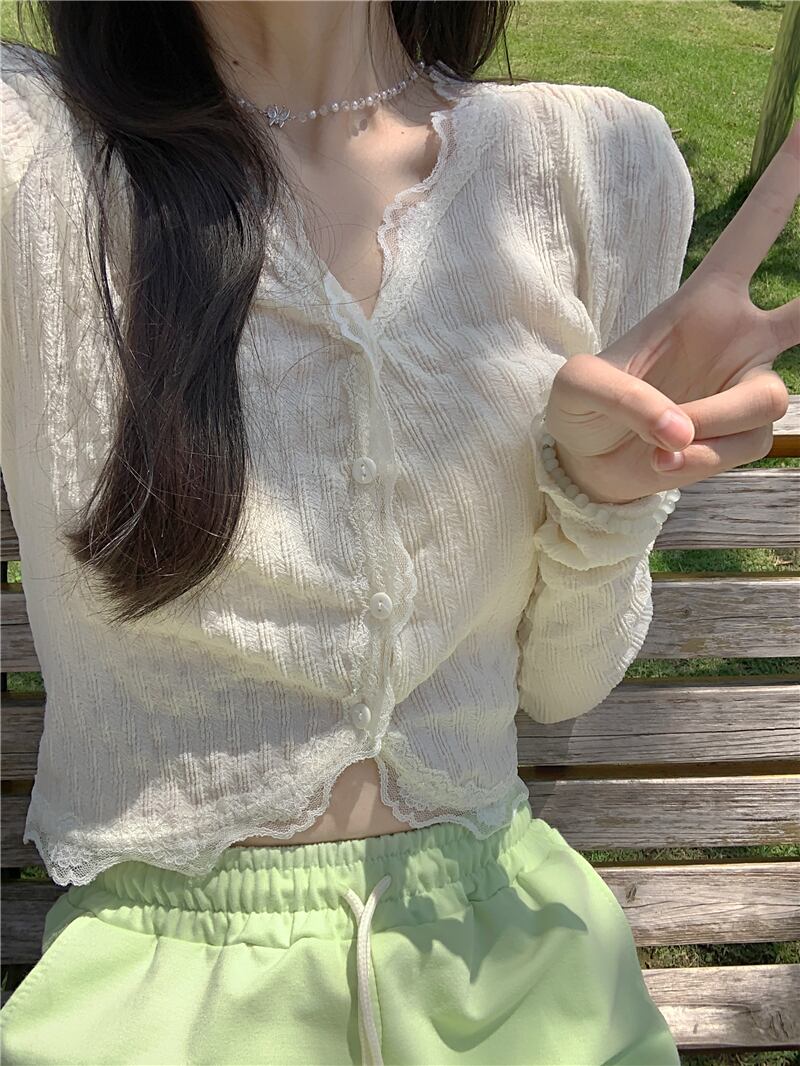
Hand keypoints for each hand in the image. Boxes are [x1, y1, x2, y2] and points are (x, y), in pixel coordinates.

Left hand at [544, 119, 799, 504]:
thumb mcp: (580, 388)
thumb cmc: (581, 407)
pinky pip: (742, 446)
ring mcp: (747, 386)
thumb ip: (628, 399)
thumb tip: (682, 432)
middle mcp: (740, 336)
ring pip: (767, 399)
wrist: (586, 463)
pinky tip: (666, 460)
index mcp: (703, 299)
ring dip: (712, 422)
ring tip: (662, 443)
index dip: (789, 179)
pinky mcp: (744, 436)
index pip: (755, 229)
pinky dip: (698, 460)